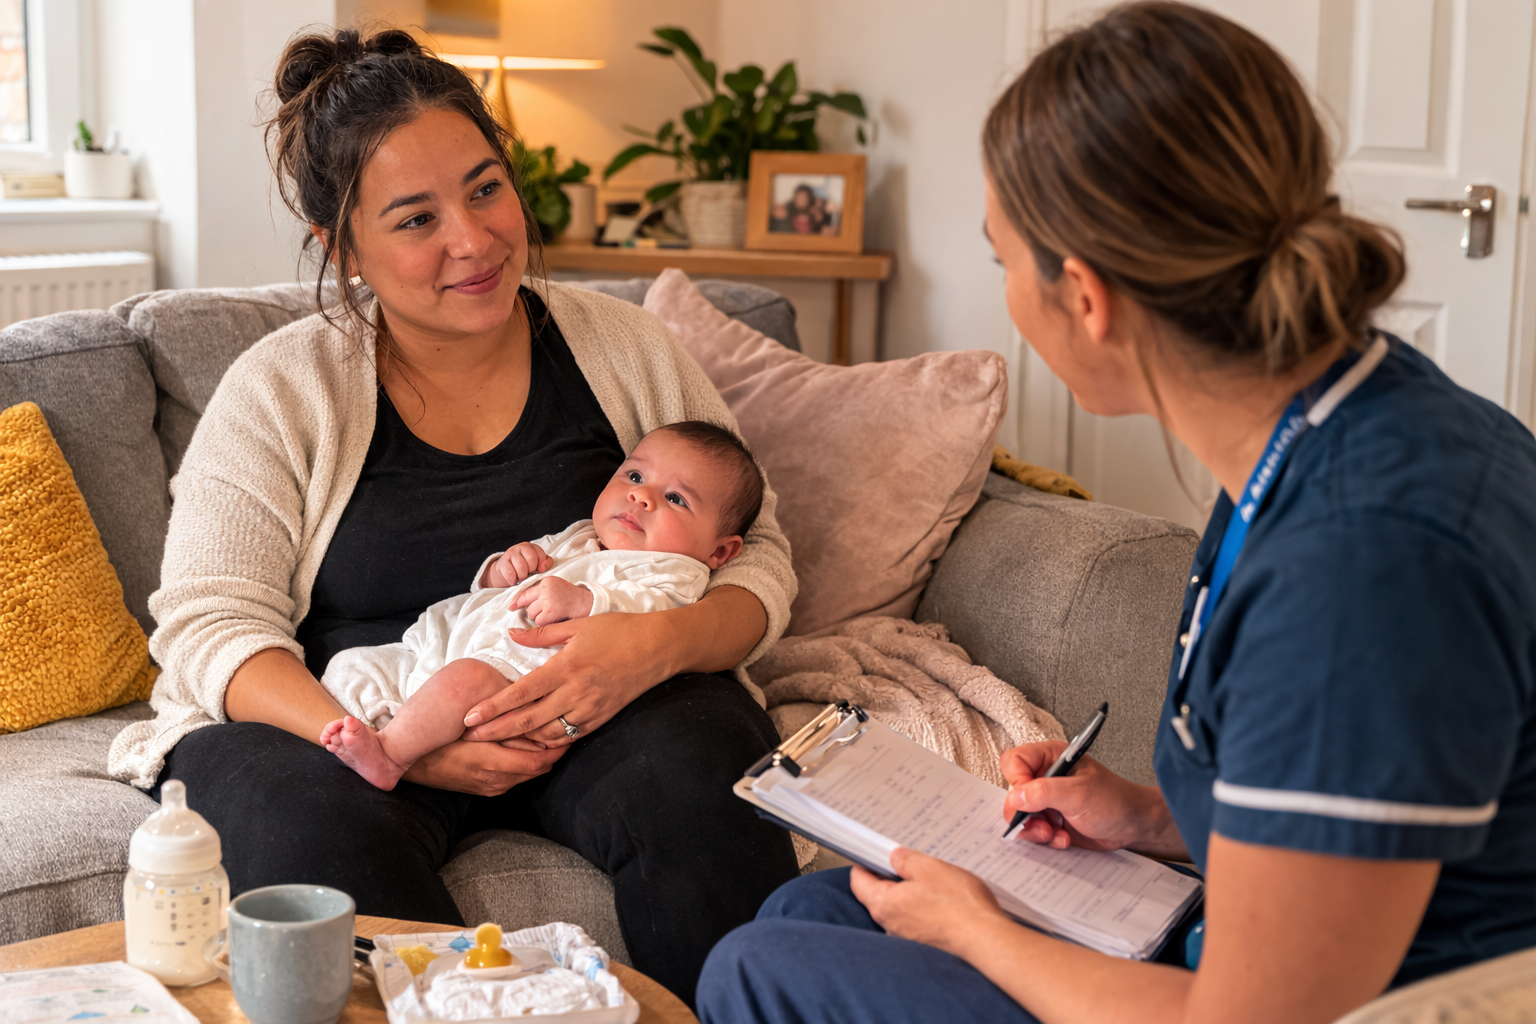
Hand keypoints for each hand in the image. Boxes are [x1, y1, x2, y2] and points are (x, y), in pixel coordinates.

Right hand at [400, 736, 565, 795]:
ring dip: (540, 758)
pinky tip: (528, 749)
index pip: (538, 761)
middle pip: (537, 769)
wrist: (412, 761)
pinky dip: (526, 764)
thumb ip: (499, 725)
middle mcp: (495, 780)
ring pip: (527, 774)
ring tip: (551, 737)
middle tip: (565, 731)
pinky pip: (514, 778)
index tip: (568, 732)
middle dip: (553, 752)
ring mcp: (490, 787)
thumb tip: (528, 716)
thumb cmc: (439, 738)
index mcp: (493, 764)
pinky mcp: (485, 789)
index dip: (556, 748)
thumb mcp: (469, 727)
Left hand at [460, 611, 671, 746]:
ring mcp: (589, 709)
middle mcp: (575, 693)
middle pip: (527, 720)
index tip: (469, 716)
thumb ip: (541, 634)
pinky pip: (569, 736)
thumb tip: (511, 633)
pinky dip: (547, 740)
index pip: (520, 693)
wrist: (658, 648)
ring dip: (520, 740)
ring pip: (546, 734)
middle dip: (496, 731)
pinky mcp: (601, 719)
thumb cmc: (618, 631)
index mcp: (565, 667)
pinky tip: (532, 741)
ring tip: (496, 742)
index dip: (492, 707)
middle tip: (470, 737)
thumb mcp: (578, 626)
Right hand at [484, 542, 550, 588]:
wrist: (506, 572)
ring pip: (521, 565)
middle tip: (529, 574)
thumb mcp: (537, 565)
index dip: (541, 565)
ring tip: (521, 578)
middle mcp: (521, 547)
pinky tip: (513, 580)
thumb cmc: (524, 569)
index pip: (541, 554)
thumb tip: (544, 567)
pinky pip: (509, 572)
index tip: (539, 571)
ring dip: (522, 576)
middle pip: (532, 558)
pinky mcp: (502, 562)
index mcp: (532, 547)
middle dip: (531, 570)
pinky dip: (513, 579)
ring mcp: (511, 553)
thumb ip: (545, 564)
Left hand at [509, 577, 592, 624]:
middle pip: (528, 605)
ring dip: (541, 619)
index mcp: (546, 581)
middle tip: (549, 612)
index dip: (517, 601)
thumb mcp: (556, 588)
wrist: (589, 603)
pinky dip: (547, 624)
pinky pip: (539, 622)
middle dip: (535, 612)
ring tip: (555, 614)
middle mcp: (546, 588)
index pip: (526, 592)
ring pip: (532, 615)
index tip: (511, 606)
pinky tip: (557, 619)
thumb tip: (519, 603)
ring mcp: (548, 599)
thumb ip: (541, 592)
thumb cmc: (573, 599)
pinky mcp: (551, 611)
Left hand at [849, 849, 1009, 957]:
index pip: (858, 882)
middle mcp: (889, 924)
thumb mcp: (929, 867)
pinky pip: (914, 919)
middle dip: (889, 877)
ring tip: (930, 880)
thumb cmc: (958, 905)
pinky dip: (921, 907)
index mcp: (884, 904)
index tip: (873, 854)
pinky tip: (940, 899)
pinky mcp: (923, 942)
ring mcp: (905, 936)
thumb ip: (905, 859)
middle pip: (877, 895)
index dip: (864, 863)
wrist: (985, 939)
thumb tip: (895, 857)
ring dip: (908, 893)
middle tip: (909, 863)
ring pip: (897, 907)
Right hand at [1000, 741, 1185, 858]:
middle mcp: (1044, 777)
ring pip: (1020, 815)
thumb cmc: (1114, 801)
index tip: (1028, 800)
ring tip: (1054, 834)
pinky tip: (1062, 838)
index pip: (1014, 762)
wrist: (1133, 826)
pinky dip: (1044, 838)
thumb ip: (1044, 792)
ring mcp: (1046, 800)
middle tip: (1042, 825)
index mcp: (1050, 758)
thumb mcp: (1078, 794)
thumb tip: (1014, 797)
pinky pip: (1032, 831)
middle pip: (1013, 792)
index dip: (1016, 781)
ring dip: (1035, 830)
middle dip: (1025, 813)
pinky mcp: (1050, 819)